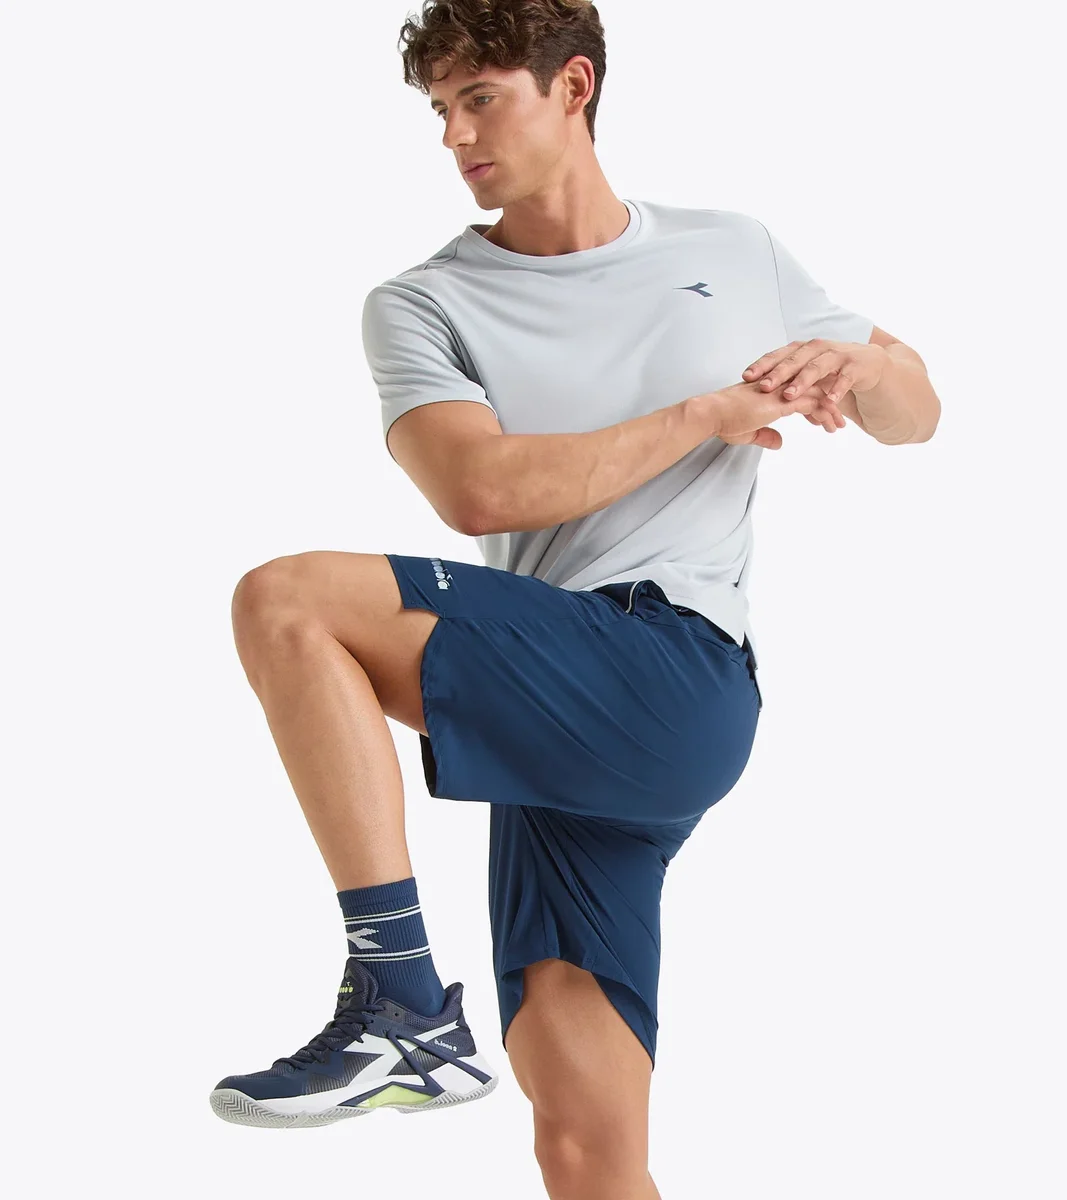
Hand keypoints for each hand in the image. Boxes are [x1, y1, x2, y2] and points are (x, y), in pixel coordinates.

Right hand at [698, 377, 849, 449]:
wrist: (713, 414)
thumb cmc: (724, 421)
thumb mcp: (749, 431)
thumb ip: (765, 435)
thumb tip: (778, 442)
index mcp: (772, 388)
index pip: (800, 390)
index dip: (812, 404)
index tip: (821, 418)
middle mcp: (780, 384)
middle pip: (814, 388)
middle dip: (829, 404)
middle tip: (839, 420)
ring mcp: (783, 390)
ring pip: (818, 395)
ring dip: (832, 411)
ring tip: (839, 426)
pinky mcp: (784, 400)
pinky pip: (814, 403)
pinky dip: (826, 414)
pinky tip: (832, 426)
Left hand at [742, 339, 888, 431]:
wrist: (870, 365)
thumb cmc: (832, 371)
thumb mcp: (807, 376)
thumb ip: (786, 384)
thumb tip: (758, 396)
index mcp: (802, 350)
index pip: (778, 356)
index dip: (762, 365)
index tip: (746, 377)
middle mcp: (817, 349)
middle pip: (794, 360)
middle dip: (778, 374)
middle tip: (764, 387)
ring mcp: (837, 355)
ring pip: (817, 366)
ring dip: (802, 381)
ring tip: (789, 396)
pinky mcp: (856, 366)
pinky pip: (845, 377)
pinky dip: (837, 389)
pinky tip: (828, 401)